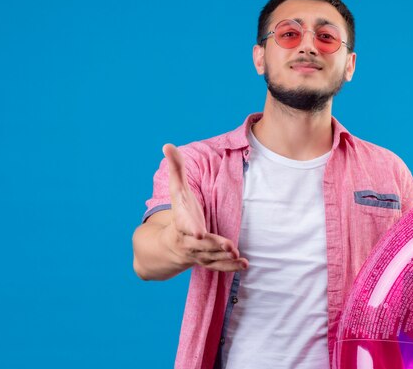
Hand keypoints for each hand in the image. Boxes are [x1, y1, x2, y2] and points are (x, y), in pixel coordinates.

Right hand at [162, 143, 248, 271]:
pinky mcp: (208, 261)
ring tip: (239, 256)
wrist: (170, 245)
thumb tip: (167, 144)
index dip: (193, 229)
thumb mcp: (177, 191)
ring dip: (225, 259)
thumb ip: (176, 169)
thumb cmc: (179, 213)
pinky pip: (219, 267)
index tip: (200, 232)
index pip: (186, 227)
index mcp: (181, 224)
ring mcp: (198, 254)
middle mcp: (189, 242)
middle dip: (215, 246)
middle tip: (230, 246)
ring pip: (212, 258)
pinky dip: (231, 268)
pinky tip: (245, 265)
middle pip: (202, 246)